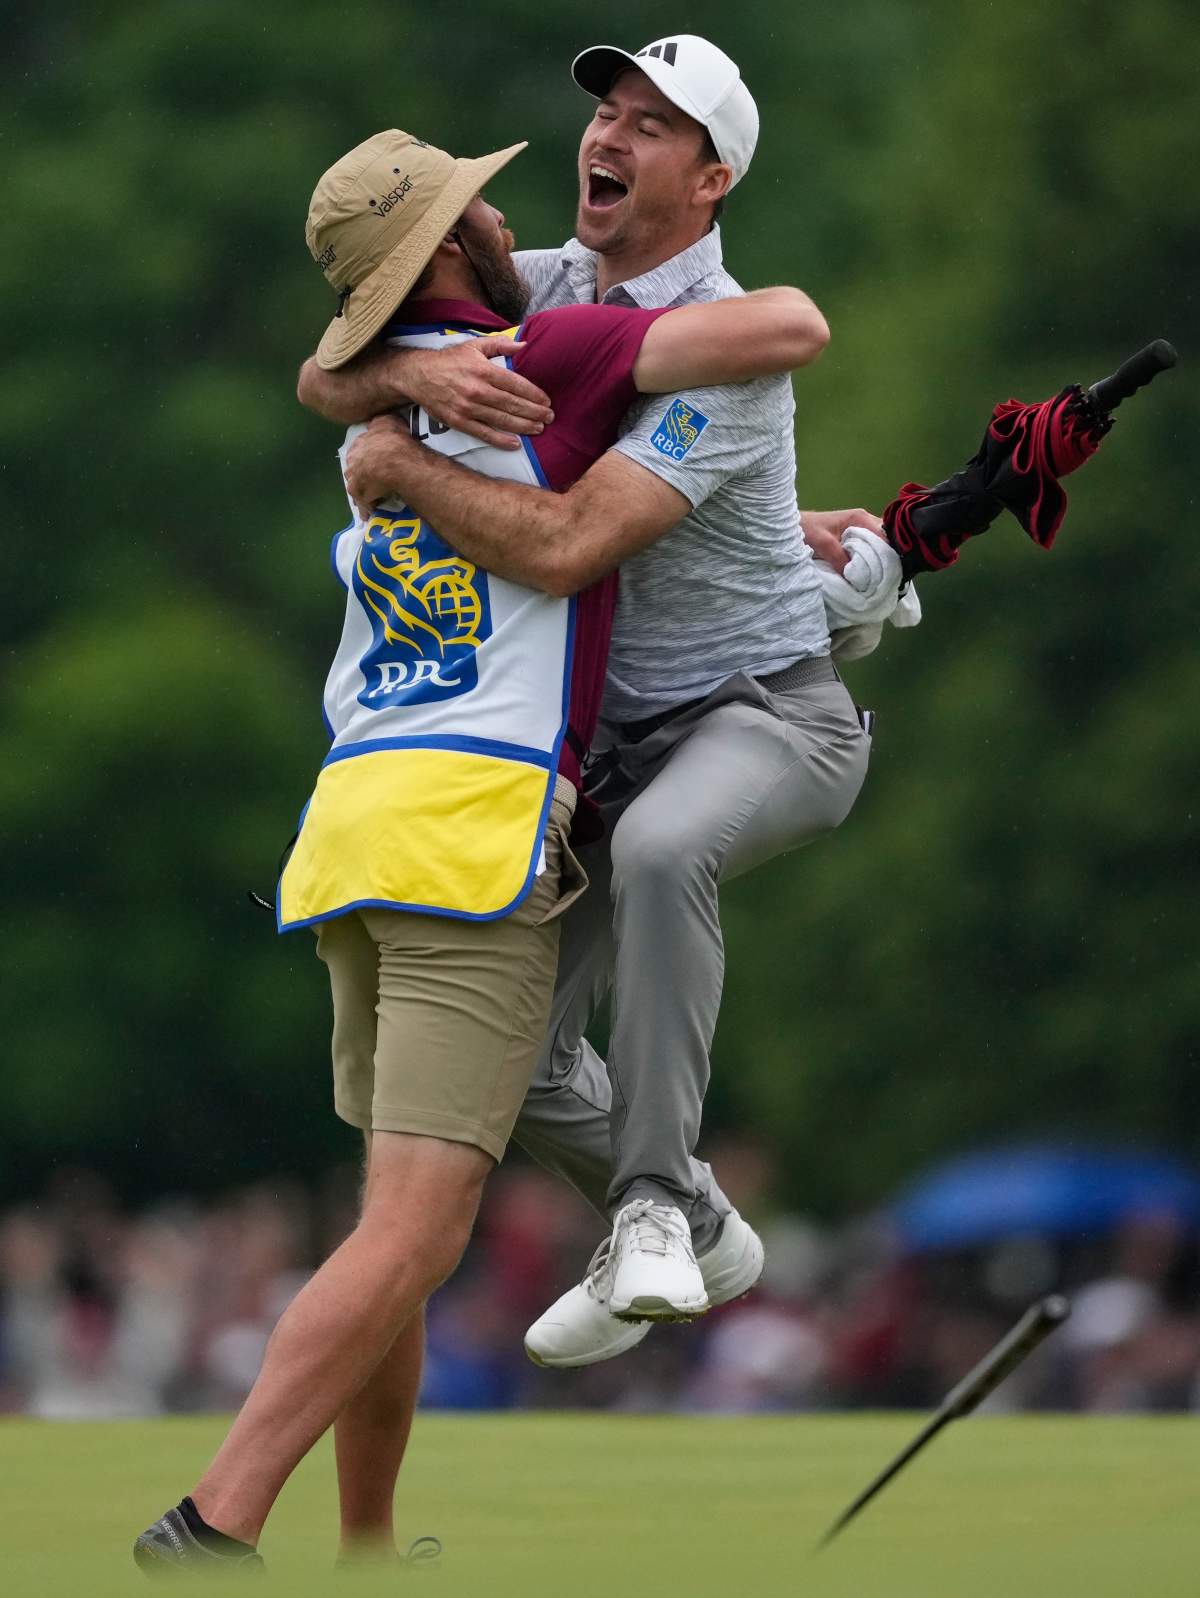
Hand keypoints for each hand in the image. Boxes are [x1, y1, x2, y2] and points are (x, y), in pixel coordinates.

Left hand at [344, 415, 419, 518]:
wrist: (396, 460)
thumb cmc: (396, 440)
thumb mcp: (388, 421)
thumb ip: (380, 423)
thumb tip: (373, 425)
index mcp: (359, 442)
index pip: (358, 450)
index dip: (366, 457)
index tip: (373, 462)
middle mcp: (353, 459)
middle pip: (353, 468)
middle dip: (360, 474)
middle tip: (371, 481)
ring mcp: (354, 477)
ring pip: (356, 486)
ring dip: (362, 492)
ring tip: (371, 498)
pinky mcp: (359, 492)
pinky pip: (362, 502)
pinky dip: (366, 508)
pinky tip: (370, 514)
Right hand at [401, 338, 553, 449]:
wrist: (418, 375)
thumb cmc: (449, 360)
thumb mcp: (473, 346)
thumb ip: (500, 345)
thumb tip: (524, 344)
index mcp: (483, 370)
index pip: (516, 384)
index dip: (534, 394)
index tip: (547, 401)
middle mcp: (477, 390)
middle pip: (512, 404)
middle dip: (534, 412)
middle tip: (549, 417)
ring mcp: (468, 408)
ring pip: (502, 420)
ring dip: (523, 426)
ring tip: (539, 429)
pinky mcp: (459, 421)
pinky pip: (484, 433)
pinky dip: (501, 440)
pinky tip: (516, 443)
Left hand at [801, 507, 886, 574]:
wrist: (792, 527)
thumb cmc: (807, 529)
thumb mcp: (823, 544)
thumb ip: (840, 558)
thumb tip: (855, 577)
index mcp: (860, 518)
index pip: (884, 535)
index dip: (888, 552)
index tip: (887, 569)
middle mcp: (864, 521)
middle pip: (884, 539)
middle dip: (885, 556)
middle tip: (885, 574)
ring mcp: (860, 529)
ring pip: (877, 545)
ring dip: (878, 558)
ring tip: (879, 574)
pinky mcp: (854, 538)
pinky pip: (868, 548)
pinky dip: (870, 559)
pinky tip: (869, 571)